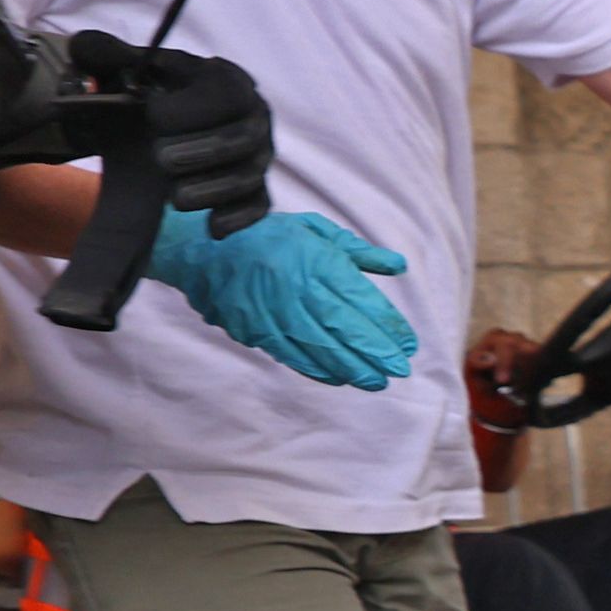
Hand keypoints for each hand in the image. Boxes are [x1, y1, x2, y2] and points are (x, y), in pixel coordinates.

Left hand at [67, 33, 275, 226]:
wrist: (155, 127)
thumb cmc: (146, 95)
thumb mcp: (127, 71)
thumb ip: (105, 55)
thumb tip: (83, 47)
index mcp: (227, 81)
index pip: (227, 95)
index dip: (193, 109)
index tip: (153, 117)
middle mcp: (252, 116)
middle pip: (243, 138)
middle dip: (203, 152)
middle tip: (160, 161)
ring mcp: (256, 155)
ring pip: (249, 176)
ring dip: (213, 190)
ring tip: (174, 200)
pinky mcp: (254, 187)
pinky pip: (258, 204)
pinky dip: (238, 217)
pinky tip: (212, 228)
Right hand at [148, 204, 416, 390]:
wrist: (203, 246)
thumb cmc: (267, 234)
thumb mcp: (315, 229)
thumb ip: (358, 252)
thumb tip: (399, 266)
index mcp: (316, 260)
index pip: (361, 298)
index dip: (387, 325)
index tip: (407, 344)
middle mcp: (298, 288)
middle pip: (345, 327)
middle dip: (376, 353)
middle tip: (399, 370)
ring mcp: (275, 312)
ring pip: (321, 347)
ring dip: (352, 368)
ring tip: (376, 381)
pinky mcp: (255, 329)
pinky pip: (292, 355)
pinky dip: (318, 369)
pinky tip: (339, 378)